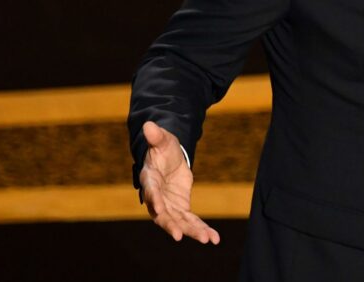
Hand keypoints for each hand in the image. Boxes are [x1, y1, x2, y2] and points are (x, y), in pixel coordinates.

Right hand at [139, 121, 219, 244]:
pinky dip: (202, 229)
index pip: (151, 192)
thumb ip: (156, 136)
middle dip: (171, 225)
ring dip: (193, 231)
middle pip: (163, 215)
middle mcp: (157, 198)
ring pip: (180, 222)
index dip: (154, 201)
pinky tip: (214, 239)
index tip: (159, 210)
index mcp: (150, 180)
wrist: (169, 159)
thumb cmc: (163, 148)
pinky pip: (192, 222)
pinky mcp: (181, 209)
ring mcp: (169, 206)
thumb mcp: (162, 140)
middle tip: (178, 236)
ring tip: (208, 240)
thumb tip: (148, 124)